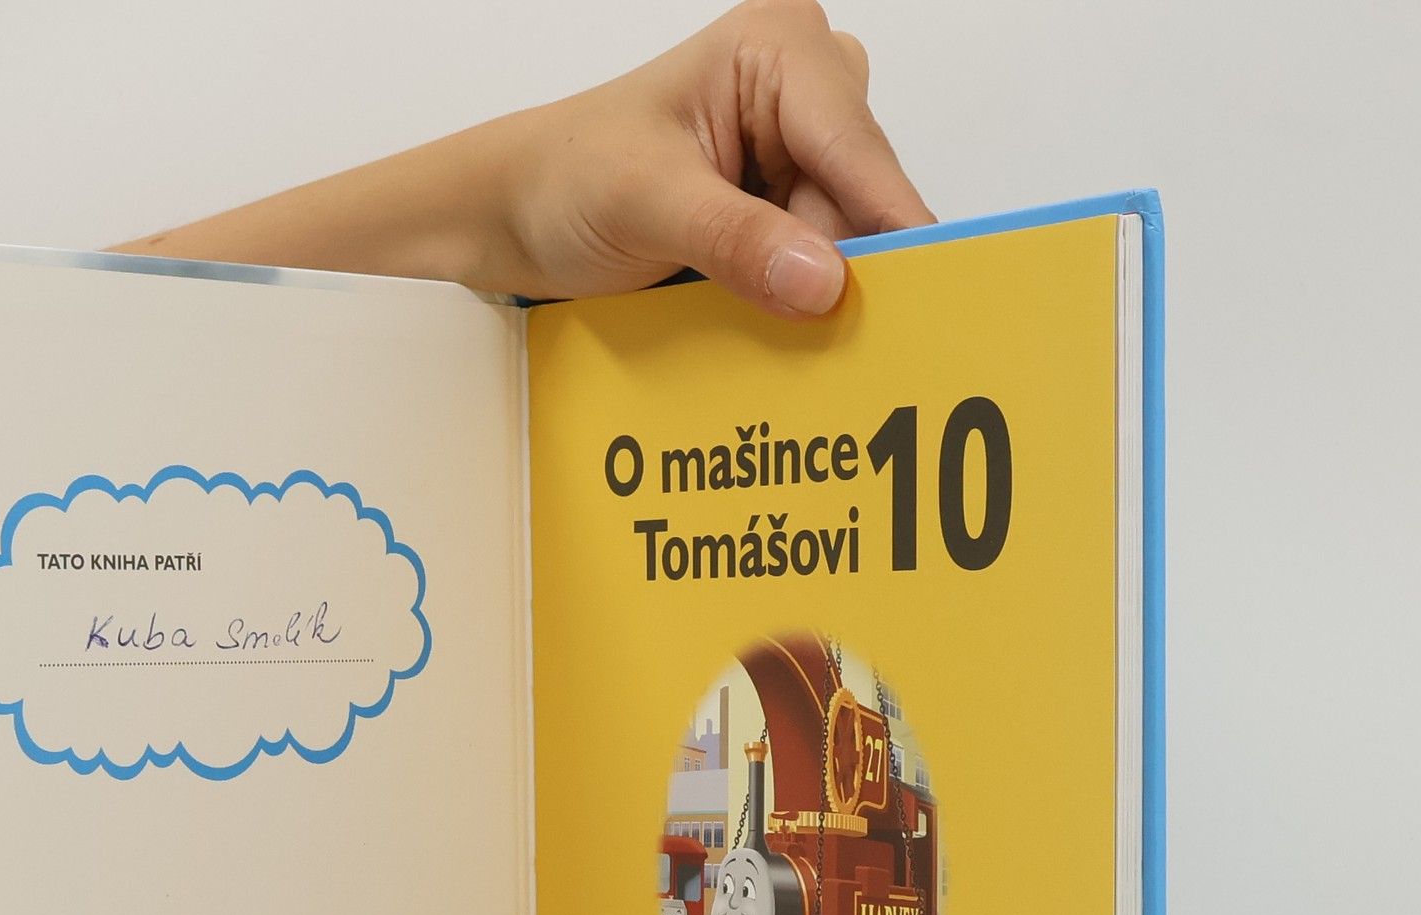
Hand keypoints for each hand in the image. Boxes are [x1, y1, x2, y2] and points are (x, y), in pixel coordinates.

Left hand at [497, 1, 933, 315]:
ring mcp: (793, 146)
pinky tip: (774, 322)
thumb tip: (822, 279)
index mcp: (775, 50)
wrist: (514, 215)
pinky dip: (796, 294)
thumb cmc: (564, 180)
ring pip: (844, 232)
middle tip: (829, 335)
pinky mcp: (779, 201)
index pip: (855, 143)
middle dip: (841, 263)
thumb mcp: (646, 207)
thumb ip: (735, 240)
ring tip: (771, 325)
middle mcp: (800, 87)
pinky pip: (816, 254)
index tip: (929, 289)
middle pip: (861, 193)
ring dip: (814, 287)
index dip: (890, 222)